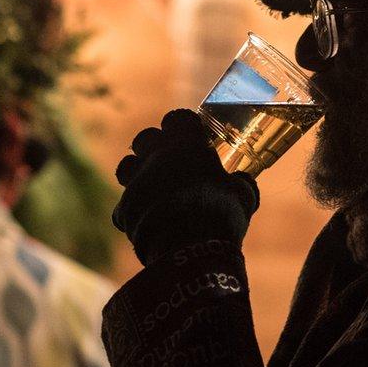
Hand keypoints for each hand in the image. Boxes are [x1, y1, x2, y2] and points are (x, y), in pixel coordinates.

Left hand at [112, 109, 258, 264]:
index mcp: (186, 145)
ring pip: (126, 166)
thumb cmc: (220, 214)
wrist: (189, 248)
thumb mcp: (243, 197)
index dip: (183, 126)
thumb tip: (244, 181)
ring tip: (152, 187)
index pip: (177, 118)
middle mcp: (157, 157)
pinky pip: (124, 205)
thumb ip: (242, 184)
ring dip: (137, 172)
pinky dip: (135, 211)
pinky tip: (149, 221)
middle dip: (155, 146)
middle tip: (169, 161)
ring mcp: (136, 181)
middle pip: (145, 138)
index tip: (192, 136)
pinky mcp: (124, 208)